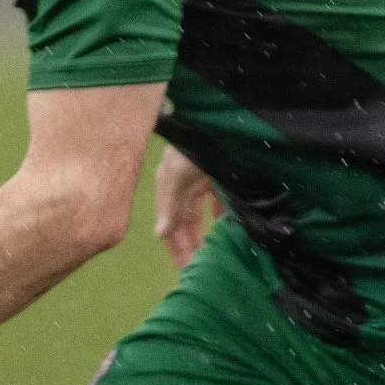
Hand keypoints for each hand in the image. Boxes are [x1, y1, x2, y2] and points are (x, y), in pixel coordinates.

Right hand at [152, 147, 222, 269]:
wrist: (215, 111)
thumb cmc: (193, 141)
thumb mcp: (178, 174)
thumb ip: (171, 205)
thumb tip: (160, 234)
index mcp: (169, 186)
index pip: (170, 226)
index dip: (176, 250)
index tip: (186, 272)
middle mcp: (182, 184)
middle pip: (184, 223)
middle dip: (190, 246)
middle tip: (201, 270)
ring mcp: (200, 176)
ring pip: (200, 213)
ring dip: (204, 232)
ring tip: (212, 253)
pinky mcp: (219, 169)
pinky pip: (217, 197)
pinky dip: (219, 211)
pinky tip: (223, 222)